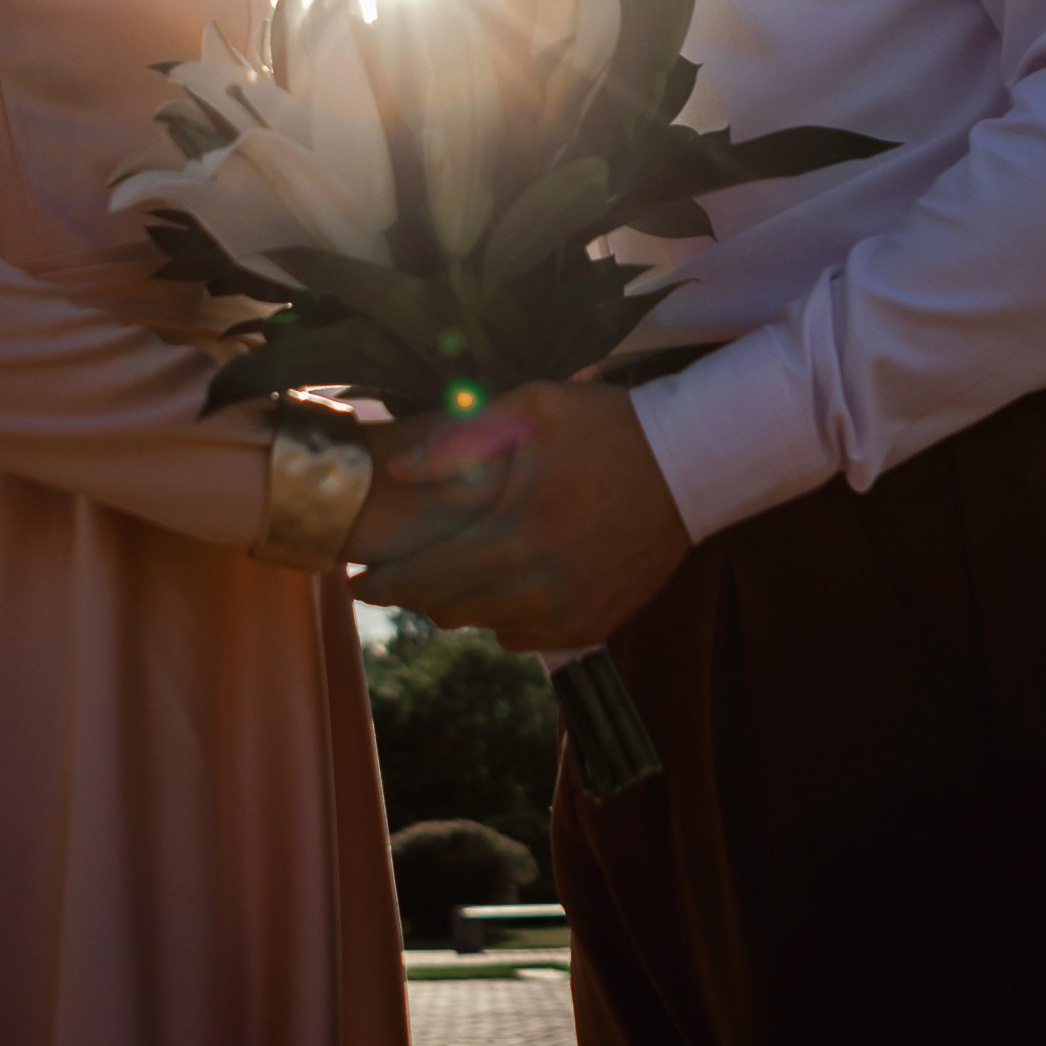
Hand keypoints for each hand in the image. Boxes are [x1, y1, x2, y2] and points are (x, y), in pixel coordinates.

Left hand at [352, 380, 689, 647]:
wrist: (692, 465)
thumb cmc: (605, 427)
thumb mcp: (530, 408)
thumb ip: (458, 440)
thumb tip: (398, 471)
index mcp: (516, 532)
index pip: (423, 578)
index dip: (379, 584)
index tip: (353, 580)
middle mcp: (540, 586)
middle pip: (446, 610)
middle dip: (413, 593)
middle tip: (394, 573)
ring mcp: (568, 613)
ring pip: (482, 626)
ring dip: (457, 603)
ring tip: (451, 570)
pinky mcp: (592, 625)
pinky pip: (521, 638)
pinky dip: (502, 616)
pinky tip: (506, 581)